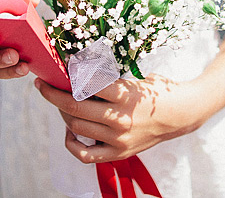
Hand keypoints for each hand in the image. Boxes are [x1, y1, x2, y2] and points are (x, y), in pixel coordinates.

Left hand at [35, 74, 201, 162]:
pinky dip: (71, 143)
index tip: (55, 68)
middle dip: (53, 93)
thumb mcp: (133, 78)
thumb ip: (107, 79)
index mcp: (124, 95)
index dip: (65, 75)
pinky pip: (84, 155)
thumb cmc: (155, 91)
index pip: (85, 84)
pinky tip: (70, 130)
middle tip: (44, 84)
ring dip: (63, 113)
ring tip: (61, 102)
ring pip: (76, 126)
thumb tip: (76, 71)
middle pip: (73, 107)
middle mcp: (119, 119)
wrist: (180, 115)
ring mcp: (118, 139)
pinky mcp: (118, 153)